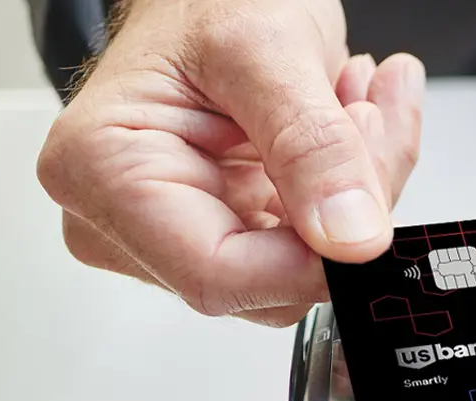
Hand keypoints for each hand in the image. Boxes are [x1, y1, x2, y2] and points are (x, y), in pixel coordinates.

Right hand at [37, 0, 424, 326]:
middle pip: (269, 277)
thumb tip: (351, 238)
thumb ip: (312, 144)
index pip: (216, 275)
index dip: (309, 263)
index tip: (371, 223)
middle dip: (346, 207)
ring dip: (360, 187)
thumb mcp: (265, 47)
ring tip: (362, 102)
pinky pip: (316, 242)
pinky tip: (353, 121)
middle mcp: (127, 220)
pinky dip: (354, 184)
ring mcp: (182, 231)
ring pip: (304, 265)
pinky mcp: (231, 230)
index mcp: (104, 171)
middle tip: (371, 118)